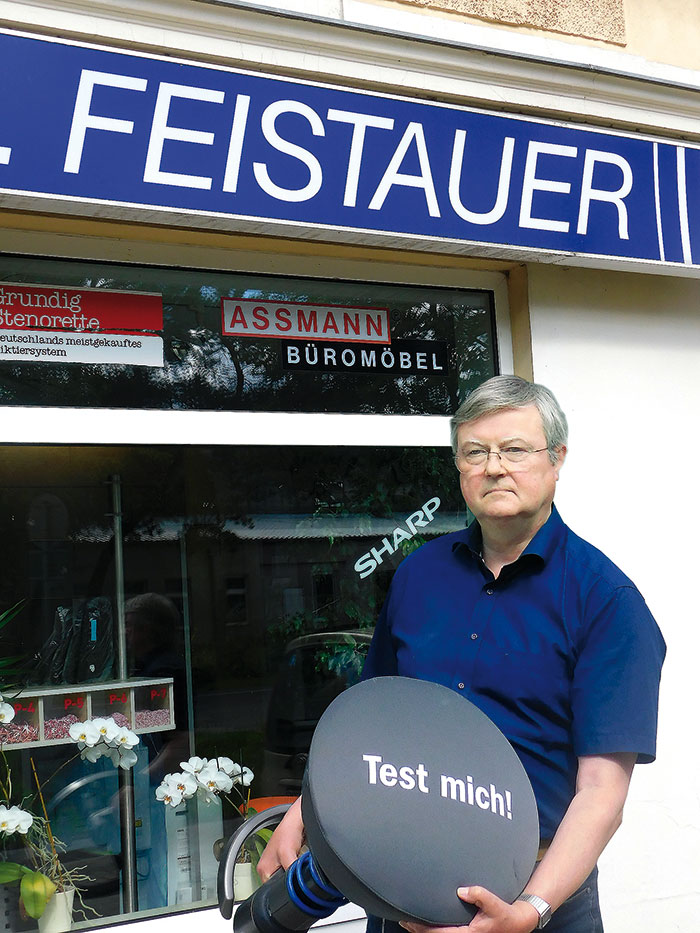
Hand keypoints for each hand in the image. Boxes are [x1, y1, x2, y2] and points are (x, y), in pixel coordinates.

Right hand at [256, 797, 304, 881]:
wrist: (297, 819)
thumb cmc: (288, 831)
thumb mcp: (287, 854)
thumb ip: (289, 871)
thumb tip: (294, 885)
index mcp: (263, 869)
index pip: (271, 890)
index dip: (283, 889)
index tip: (292, 885)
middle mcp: (268, 867)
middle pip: (279, 884)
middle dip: (289, 880)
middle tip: (296, 870)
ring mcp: (276, 864)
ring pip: (287, 878)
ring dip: (294, 873)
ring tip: (298, 862)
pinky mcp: (285, 860)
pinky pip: (292, 871)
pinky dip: (296, 867)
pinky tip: (300, 859)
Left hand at [400, 887, 538, 932]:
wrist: (517, 923)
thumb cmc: (505, 914)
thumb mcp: (494, 903)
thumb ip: (478, 895)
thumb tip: (461, 891)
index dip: (424, 929)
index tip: (411, 922)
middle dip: (419, 930)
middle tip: (403, 921)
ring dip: (424, 931)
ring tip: (408, 923)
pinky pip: (446, 932)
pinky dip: (433, 929)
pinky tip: (425, 923)